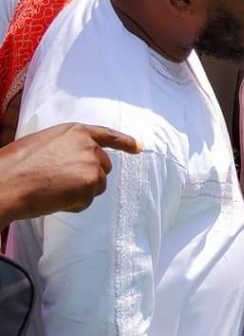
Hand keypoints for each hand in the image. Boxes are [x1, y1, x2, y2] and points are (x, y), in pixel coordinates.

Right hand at [0, 123, 141, 225]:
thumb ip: (66, 148)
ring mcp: (92, 164)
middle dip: (89, 177)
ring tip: (52, 189)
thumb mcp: (43, 144)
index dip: (125, 142)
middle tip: (59, 183)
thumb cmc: (15, 166)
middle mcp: (89, 145)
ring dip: (80, 192)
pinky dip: (74, 204)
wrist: (6, 182)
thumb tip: (75, 163)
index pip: (107, 135)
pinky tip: (55, 198)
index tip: (139, 148)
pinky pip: (88, 200)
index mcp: (75, 131)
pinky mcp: (92, 183)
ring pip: (97, 185)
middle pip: (103, 167)